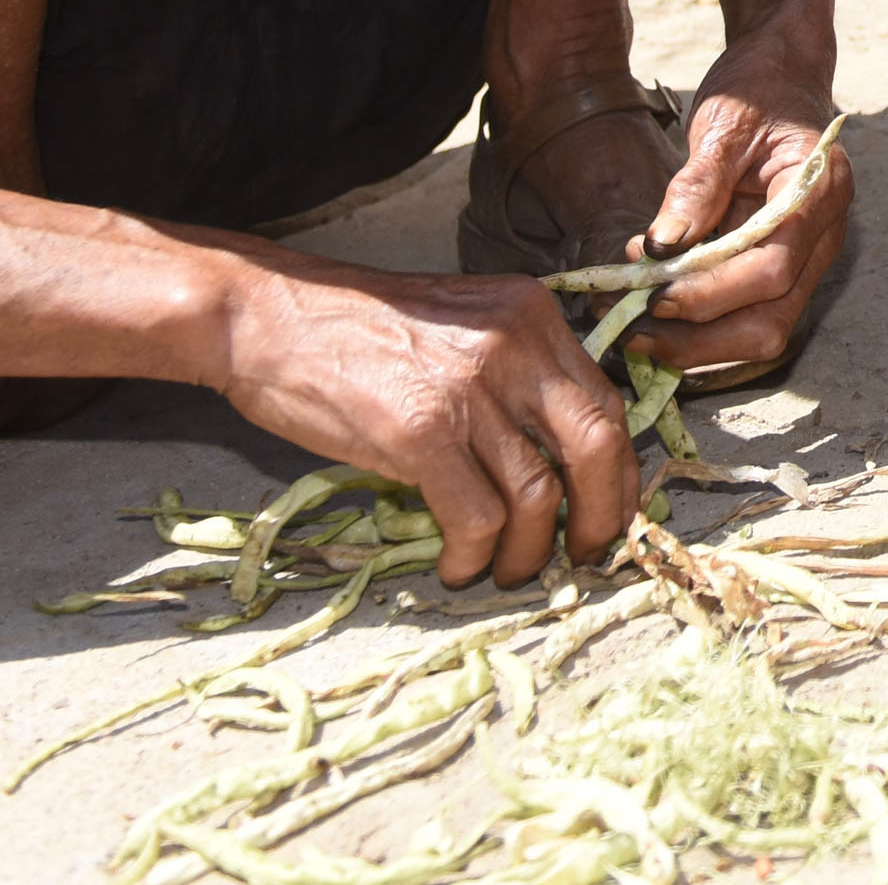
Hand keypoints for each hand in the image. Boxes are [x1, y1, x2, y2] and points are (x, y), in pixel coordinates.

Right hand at [206, 257, 637, 588]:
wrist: (268, 317)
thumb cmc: (355, 332)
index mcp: (530, 315)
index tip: (609, 515)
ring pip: (539, 494)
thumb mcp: (459, 327)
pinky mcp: (419, 430)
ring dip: (530, 552)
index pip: (607, 402)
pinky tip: (456, 566)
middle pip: (598, 445)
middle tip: (583, 557)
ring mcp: (468, 385)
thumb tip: (556, 460)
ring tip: (504, 571)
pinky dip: (474, 557)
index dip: (619, 471)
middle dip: (601, 516)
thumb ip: (512, 375)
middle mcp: (513, 342)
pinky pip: (478, 517)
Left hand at [623, 37, 847, 377]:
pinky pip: (748, 316)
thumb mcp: (722, 123)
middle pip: (773, 318)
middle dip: (701, 339)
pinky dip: (701, 328)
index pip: (773, 267)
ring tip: (633, 329)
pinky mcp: (782, 268)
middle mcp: (823, 235)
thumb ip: (697, 184)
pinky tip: (652, 315)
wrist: (783, 74)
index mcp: (818, 191)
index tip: (653, 296)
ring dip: (697, 344)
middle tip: (634, 330)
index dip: (712, 293)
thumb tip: (662, 247)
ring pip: (763, 331)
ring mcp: (807, 257)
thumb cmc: (758, 90)